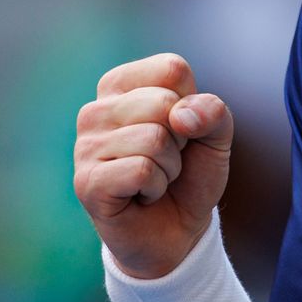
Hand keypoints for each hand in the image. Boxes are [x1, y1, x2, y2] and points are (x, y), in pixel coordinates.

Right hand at [73, 53, 234, 278]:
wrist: (177, 231)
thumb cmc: (190, 175)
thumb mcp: (215, 136)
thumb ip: (213, 112)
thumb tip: (182, 115)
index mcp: (120, 85)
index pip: (172, 70)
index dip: (192, 105)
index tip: (180, 130)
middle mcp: (95, 110)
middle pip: (164, 103)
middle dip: (182, 139)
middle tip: (167, 160)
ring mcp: (85, 147)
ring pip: (154, 139)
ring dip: (170, 168)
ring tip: (155, 179)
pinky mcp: (86, 183)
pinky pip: (142, 171)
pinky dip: (156, 187)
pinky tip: (142, 196)